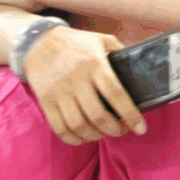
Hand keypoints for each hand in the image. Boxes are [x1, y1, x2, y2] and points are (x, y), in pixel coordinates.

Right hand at [25, 26, 145, 144]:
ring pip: (78, 124)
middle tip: (122, 130)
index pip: (116, 94)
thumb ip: (121, 53)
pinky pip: (59, 127)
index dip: (130, 114)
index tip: (141, 128)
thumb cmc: (77, 43)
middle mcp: (76, 79)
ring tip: (104, 133)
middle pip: (97, 115)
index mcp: (94, 64)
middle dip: (114, 129)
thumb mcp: (101, 40)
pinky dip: (74, 138)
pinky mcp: (46, 101)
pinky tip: (84, 136)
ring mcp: (59, 91)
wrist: (38, 41)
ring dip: (95, 135)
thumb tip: (142, 68)